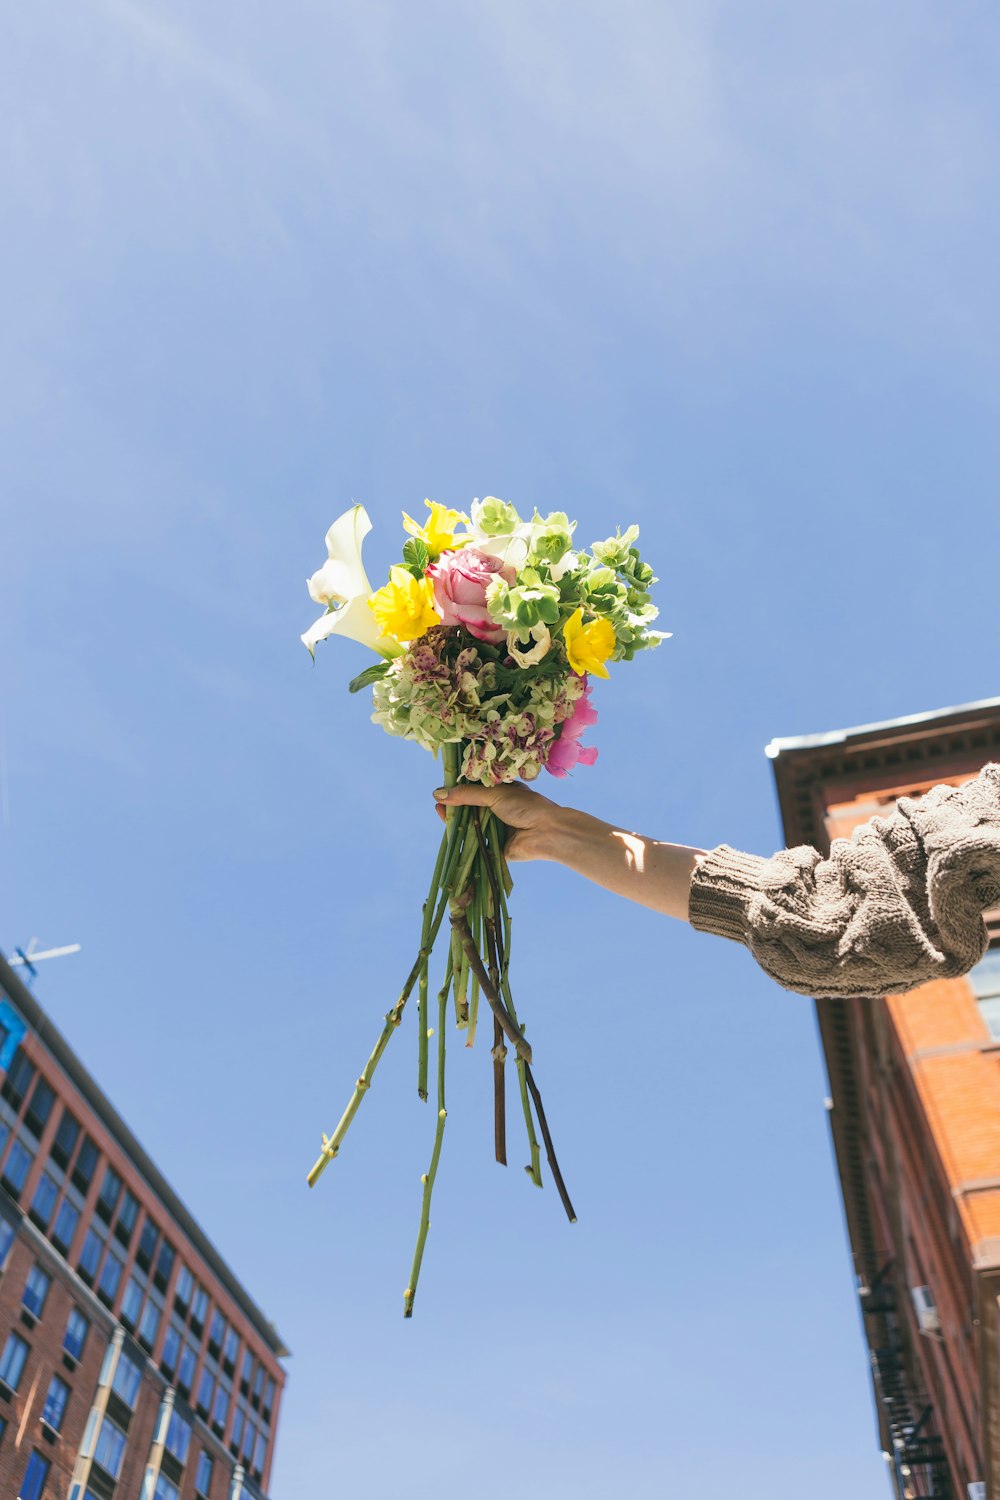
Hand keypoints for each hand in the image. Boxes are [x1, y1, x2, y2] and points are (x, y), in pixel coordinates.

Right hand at [433, 780, 561, 861]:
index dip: (459, 791)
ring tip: (440, 814)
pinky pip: (475, 845)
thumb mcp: (495, 794)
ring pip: (470, 827)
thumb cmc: (526, 807)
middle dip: (454, 807)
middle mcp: (498, 811)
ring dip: (456, 823)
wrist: (546, 833)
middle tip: (438, 804)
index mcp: (502, 794)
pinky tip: (449, 835)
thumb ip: (467, 794)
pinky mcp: (494, 849)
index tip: (443, 790)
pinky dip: (463, 841)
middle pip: (470, 810)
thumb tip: (439, 793)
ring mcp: (496, 831)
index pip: (475, 791)